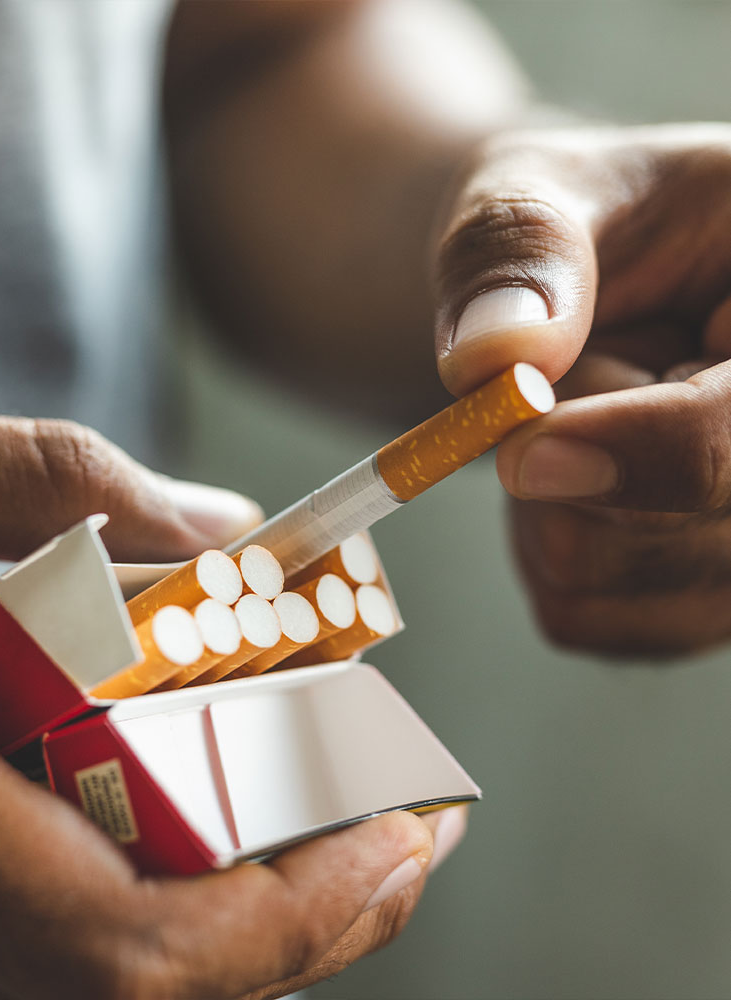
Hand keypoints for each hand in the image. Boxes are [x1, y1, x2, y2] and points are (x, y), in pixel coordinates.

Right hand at [0, 403, 461, 998]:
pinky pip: (40, 984)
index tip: (399, 835)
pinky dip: (163, 940)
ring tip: (339, 841)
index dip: (286, 916)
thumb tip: (229, 526)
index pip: (116, 941)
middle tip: (404, 836)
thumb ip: (47, 482)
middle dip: (307, 930)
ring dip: (251, 943)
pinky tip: (214, 856)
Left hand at [432, 123, 730, 655]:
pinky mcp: (704, 594)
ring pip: (617, 582)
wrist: (563, 298)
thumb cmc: (567, 232)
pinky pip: (582, 613)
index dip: (653, 451)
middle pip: (700, 535)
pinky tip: (567, 480)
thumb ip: (519, 254)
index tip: (523, 452)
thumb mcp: (536, 195)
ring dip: (543, 504)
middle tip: (549, 384)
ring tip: (566, 420)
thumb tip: (494, 356)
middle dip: (573, 463)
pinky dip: (537, 551)